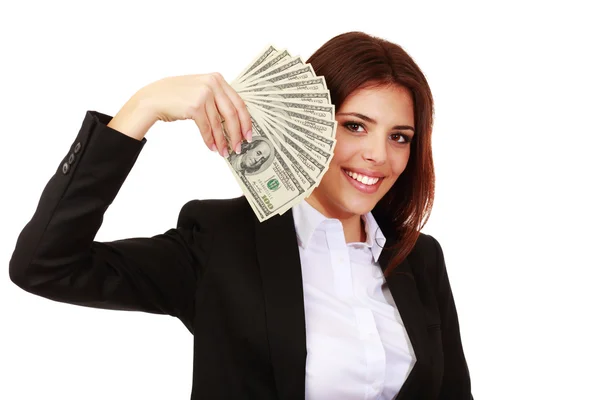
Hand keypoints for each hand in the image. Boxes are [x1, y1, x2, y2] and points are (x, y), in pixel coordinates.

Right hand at [137, 73, 252, 155]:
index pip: (239, 103)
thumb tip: (235, 122)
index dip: (245, 121)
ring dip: (222, 141)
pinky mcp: (194, 106)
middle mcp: (212, 84)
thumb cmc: (177, 96)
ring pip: (219, 124)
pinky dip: (210, 140)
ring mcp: (203, 94)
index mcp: (217, 79)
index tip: (248, 135)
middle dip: (237, 134)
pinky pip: (207, 128)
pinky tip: (213, 147)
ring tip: (225, 152)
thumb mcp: (201, 90)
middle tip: (239, 147)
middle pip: (232, 114)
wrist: (153, 98)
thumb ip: (217, 99)